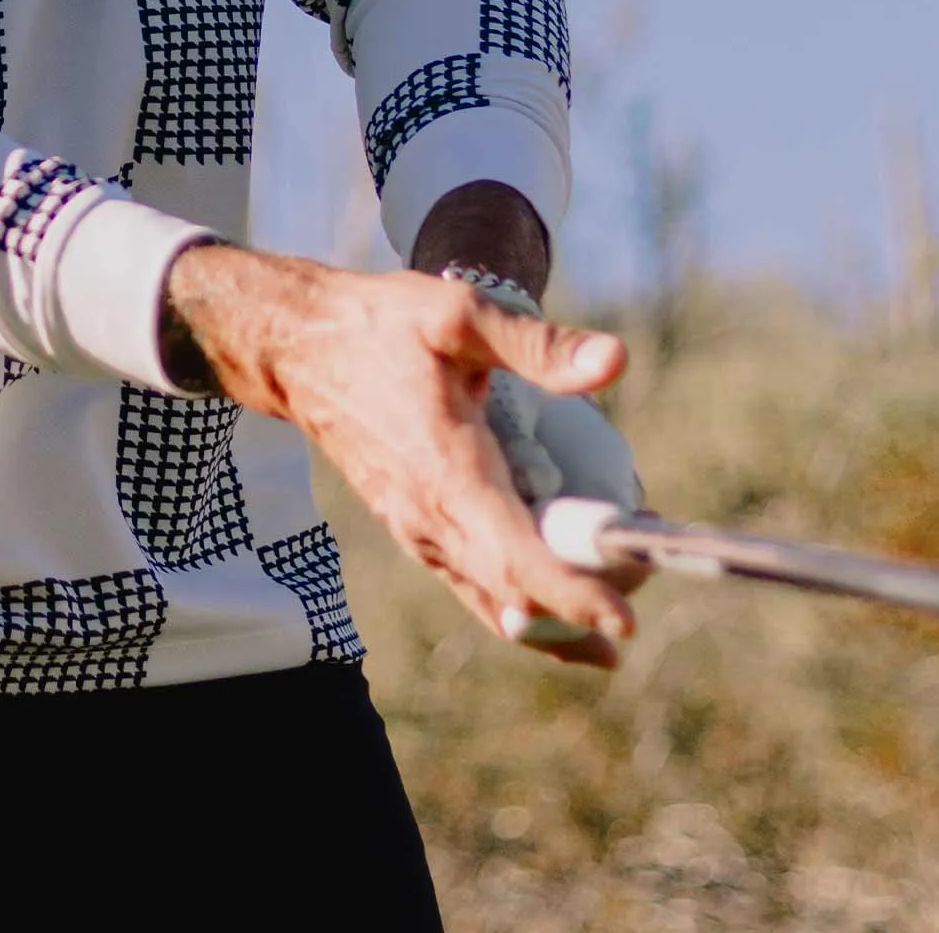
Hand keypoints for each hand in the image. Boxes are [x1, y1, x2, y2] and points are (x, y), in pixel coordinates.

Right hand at [161, 243, 640, 667]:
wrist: (298, 348)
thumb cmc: (379, 325)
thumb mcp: (458, 314)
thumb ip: (535, 343)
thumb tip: (614, 361)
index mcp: (447, 476)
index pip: (519, 560)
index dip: (575, 597)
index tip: (626, 623)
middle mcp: (429, 521)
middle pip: (514, 595)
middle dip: (580, 610)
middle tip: (640, 598)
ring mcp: (416, 531)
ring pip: (491, 601)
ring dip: (551, 616)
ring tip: (610, 618)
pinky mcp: (412, 527)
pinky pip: (470, 584)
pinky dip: (517, 601)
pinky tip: (552, 600)